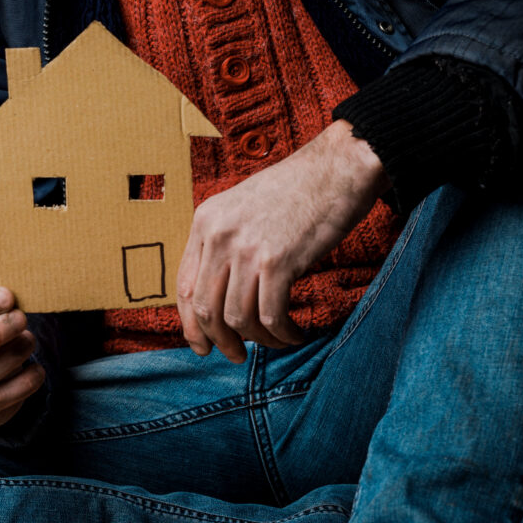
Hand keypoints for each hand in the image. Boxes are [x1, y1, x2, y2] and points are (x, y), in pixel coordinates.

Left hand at [176, 120, 389, 362]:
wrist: (339, 166)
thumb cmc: (297, 189)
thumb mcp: (243, 208)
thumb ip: (226, 243)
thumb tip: (221, 294)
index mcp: (205, 221)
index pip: (183, 286)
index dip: (190, 324)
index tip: (201, 344)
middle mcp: (219, 235)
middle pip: (205, 308)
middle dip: (218, 341)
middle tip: (235, 356)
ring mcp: (247, 248)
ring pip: (237, 317)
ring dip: (256, 340)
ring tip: (275, 342)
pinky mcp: (278, 260)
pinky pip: (270, 316)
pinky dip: (281, 334)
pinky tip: (294, 334)